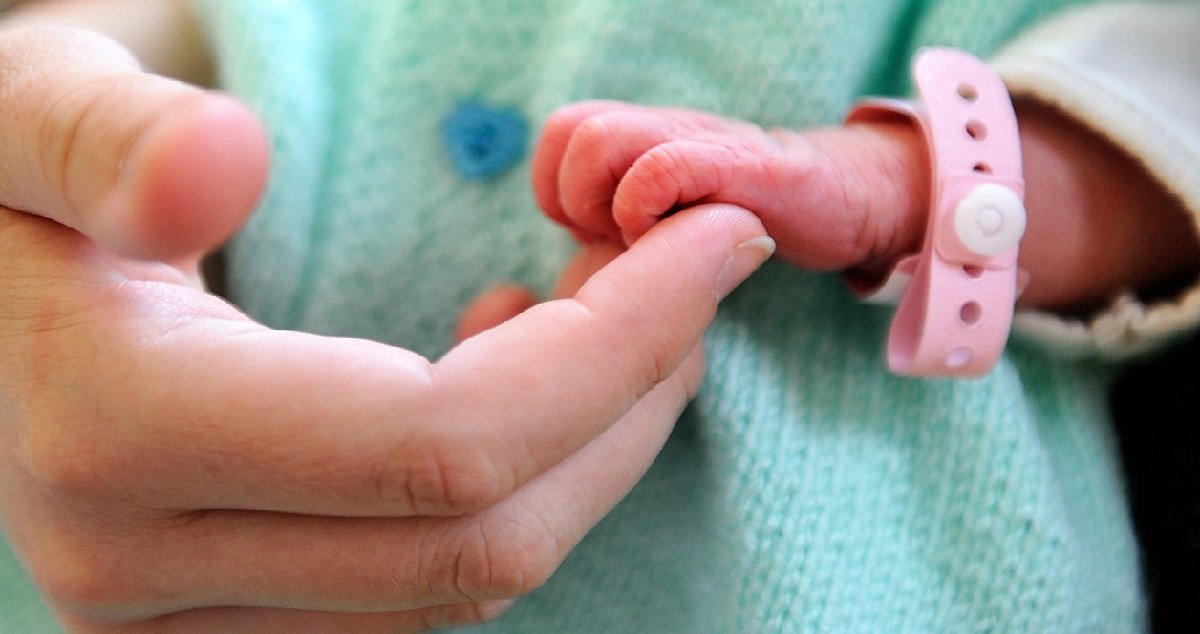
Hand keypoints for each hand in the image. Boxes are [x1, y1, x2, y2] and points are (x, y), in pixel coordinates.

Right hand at [0, 26, 771, 632]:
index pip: (445, 441)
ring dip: (588, 450)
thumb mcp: (21, 108)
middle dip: (632, 404)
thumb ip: (101, 137)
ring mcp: (183, 617)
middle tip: (689, 274)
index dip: (618, 347)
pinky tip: (508, 374)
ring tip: (613, 312)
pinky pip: (421, 590)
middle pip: (484, 536)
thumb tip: (220, 167)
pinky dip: (512, 492)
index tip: (717, 242)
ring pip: (466, 581)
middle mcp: (145, 568)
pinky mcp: (222, 617)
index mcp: (115, 434)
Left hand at [531, 99, 928, 276]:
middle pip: (566, 128)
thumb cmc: (750, 216)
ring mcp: (697, 142)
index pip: (557, 136)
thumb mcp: (675, 223)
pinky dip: (647, 212)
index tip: (595, 238)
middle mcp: (660, 129)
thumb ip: (623, 229)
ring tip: (645, 244)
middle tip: (616, 242)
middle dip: (573, 199)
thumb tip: (578, 271)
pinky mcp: (737, 165)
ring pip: (597, 139)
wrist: (845, 195)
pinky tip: (679, 246)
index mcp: (639, 139)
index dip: (558, 192)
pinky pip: (661, 169)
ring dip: (604, 205)